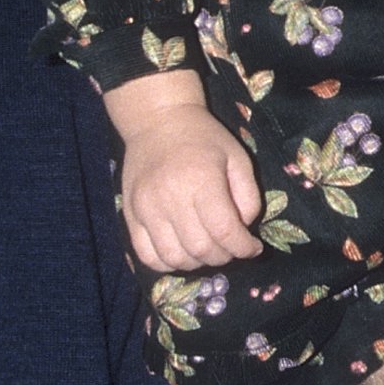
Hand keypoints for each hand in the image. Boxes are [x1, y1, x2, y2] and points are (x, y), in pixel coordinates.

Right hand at [99, 74, 261, 271]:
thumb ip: (249, 196)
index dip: (244, 248)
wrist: (157, 121)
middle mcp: (171, 197)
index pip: (225, 231)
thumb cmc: (203, 138)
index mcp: (202, 180)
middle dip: (224, 257)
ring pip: (174, 258)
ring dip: (197, 263)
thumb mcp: (237, 158)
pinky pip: (147, 256)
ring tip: (208, 250)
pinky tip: (182, 252)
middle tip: (230, 247)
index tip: (253, 248)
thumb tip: (244, 230)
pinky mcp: (130, 215)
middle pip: (201, 250)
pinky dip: (167, 263)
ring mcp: (146, 208)